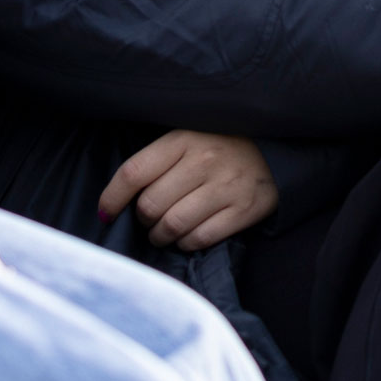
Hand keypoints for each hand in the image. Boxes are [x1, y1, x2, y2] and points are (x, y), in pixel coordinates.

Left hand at [101, 131, 278, 250]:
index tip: (106, 213)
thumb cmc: (219, 145)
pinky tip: (187, 235)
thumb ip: (156, 161)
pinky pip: (200, 238)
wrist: (275, 150)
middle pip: (150, 206)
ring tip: (163, 232)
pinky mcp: (244, 210)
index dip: (112, 198)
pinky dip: (186, 243)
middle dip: (143, 220)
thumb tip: (114, 200)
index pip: (133, 173)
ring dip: (161, 236)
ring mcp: (226, 186)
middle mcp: (204, 161)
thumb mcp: (188, 137)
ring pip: (173, 226)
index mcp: (183, 139)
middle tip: (149, 218)